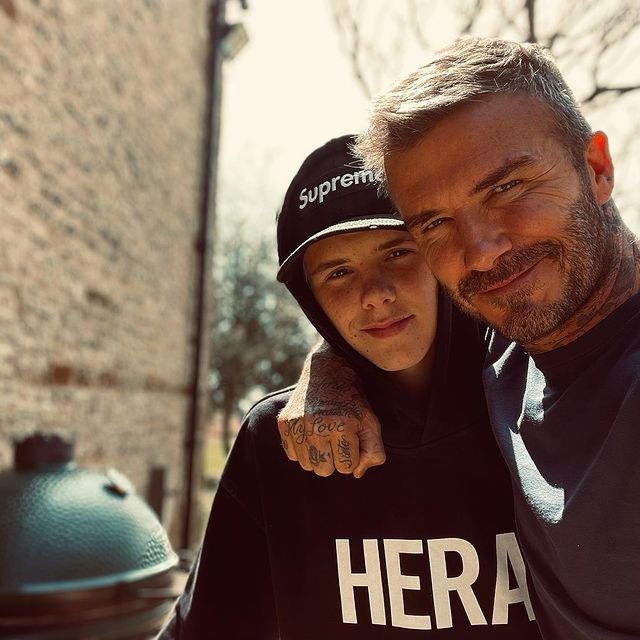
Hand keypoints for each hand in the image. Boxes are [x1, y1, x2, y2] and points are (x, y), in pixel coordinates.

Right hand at [277, 342, 384, 477]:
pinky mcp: (284, 422)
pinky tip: (310, 432)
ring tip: (324, 435)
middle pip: (324, 470)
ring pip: (307, 465)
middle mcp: (316, 426)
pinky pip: (292, 454)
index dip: (352, 456)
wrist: (328, 371)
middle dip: (334, 459)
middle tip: (337, 438)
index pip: (347, 468)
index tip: (351, 439)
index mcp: (341, 426)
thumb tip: (356, 474)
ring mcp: (297, 424)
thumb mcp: (371, 423)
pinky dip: (302, 448)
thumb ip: (373, 452)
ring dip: (317, 455)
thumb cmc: (353, 401)